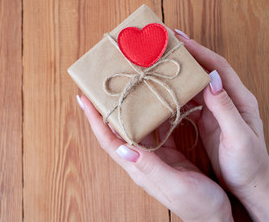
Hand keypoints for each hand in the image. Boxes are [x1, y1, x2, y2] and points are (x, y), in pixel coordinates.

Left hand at [76, 95, 232, 221]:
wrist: (213, 217)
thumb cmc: (196, 205)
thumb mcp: (173, 184)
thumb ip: (149, 167)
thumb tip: (123, 148)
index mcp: (138, 167)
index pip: (108, 140)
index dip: (94, 120)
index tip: (83, 99)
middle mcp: (141, 160)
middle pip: (116, 132)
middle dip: (106, 111)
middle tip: (101, 89)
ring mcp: (154, 157)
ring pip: (135, 129)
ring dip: (128, 111)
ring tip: (126, 90)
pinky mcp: (168, 154)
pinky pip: (156, 131)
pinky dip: (154, 116)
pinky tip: (157, 104)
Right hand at [174, 29, 268, 220]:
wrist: (250, 187)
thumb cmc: (249, 165)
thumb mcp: (238, 137)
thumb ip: (225, 108)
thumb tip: (210, 79)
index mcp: (239, 99)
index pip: (217, 67)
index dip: (199, 51)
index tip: (179, 39)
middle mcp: (227, 100)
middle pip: (204, 71)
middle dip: (186, 56)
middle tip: (164, 46)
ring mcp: (215, 110)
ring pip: (194, 84)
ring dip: (178, 74)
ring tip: (159, 64)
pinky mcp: (206, 120)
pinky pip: (189, 101)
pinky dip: (176, 92)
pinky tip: (163, 90)